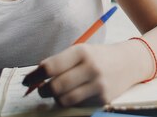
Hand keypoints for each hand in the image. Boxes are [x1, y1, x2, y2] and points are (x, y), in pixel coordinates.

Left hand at [23, 44, 137, 106]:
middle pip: (55, 87)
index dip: (34, 76)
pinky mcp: (103, 99)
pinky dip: (71, 102)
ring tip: (57, 93)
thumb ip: (59, 63)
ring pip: (64, 100)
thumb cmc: (97, 57)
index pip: (50, 67)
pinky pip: (77, 105)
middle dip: (42, 91)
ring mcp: (98, 85)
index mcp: (81, 51)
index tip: (26, 81)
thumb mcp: (80, 52)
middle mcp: (90, 67)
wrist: (130, 62)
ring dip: (55, 99)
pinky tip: (75, 94)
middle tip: (40, 90)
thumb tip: (34, 78)